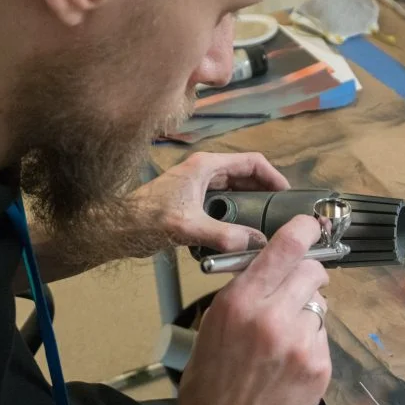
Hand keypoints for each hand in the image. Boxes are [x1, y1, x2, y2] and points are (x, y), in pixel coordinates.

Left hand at [132, 152, 289, 252]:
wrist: (117, 229)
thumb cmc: (145, 219)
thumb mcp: (188, 227)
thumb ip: (223, 234)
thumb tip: (254, 243)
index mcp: (205, 166)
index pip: (252, 161)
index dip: (273, 176)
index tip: (287, 194)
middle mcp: (203, 172)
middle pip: (246, 176)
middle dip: (266, 192)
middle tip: (281, 213)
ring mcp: (197, 187)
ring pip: (235, 191)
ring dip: (252, 205)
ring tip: (266, 224)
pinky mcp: (192, 203)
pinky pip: (223, 205)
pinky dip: (236, 215)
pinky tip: (241, 233)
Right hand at [141, 216, 331, 404]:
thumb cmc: (208, 391)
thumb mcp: (212, 330)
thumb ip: (243, 295)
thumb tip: (270, 269)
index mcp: (239, 303)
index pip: (285, 247)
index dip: (303, 230)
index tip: (311, 225)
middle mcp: (272, 317)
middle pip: (312, 270)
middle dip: (308, 275)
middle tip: (299, 288)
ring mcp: (300, 343)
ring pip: (319, 306)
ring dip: (307, 314)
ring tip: (283, 342)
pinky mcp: (318, 367)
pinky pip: (322, 338)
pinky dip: (310, 344)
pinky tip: (290, 366)